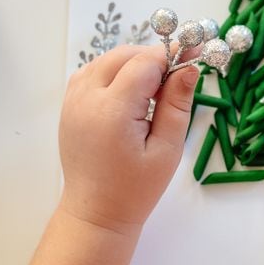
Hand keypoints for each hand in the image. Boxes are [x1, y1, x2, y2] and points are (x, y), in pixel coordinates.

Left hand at [58, 45, 198, 235]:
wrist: (96, 212)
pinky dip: (114, 71)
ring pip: (106, 60)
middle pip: (123, 55)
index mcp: (111, 112)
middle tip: (177, 74)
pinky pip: (92, 72)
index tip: (195, 51)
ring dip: (133, 62)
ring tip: (156, 86)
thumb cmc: (136, 188)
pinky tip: (130, 90)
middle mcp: (86, 100)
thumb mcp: (167, 150)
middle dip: (152, 57)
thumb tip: (189, 67)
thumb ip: (177, 104)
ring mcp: (72, 101)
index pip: (144, 63)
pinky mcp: (69, 106)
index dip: (171, 54)